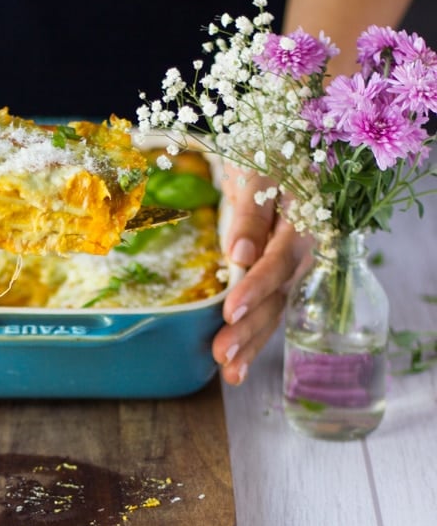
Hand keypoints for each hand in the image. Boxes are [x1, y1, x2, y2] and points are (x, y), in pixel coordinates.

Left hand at [212, 164, 310, 384]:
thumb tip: (240, 253)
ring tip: (228, 371)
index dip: (256, 286)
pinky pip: (269, 313)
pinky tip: (235, 369)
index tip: (230, 309)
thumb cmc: (266, 156)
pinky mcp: (280, 281)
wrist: (279, 153)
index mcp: (303, 223)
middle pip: (278, 296)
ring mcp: (293, 270)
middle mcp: (303, 253)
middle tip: (221, 353)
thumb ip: (253, 212)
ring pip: (274, 311)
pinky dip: (252, 341)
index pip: (279, 261)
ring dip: (250, 343)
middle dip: (249, 327)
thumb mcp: (258, 172)